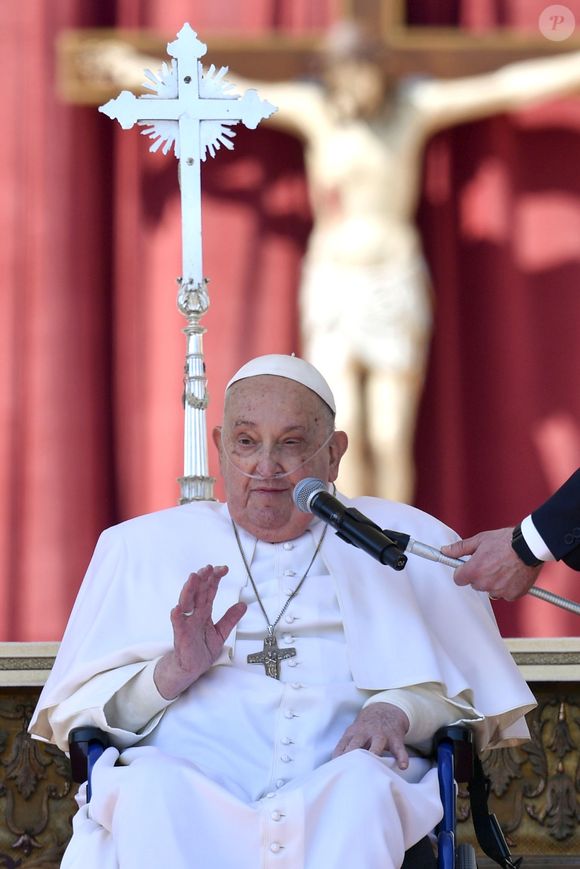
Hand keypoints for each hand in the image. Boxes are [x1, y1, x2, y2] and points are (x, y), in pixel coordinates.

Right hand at [154, 565, 246, 698]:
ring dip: (189, 590)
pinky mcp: (181, 636)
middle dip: (202, 579)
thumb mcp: (221, 632)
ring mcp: (187, 623)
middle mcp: (194, 614)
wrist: (191, 668)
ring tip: (193, 578)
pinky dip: (177, 616)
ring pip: (186, 603)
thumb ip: (230, 618)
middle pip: (197, 592)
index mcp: (204, 611)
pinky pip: (178, 625)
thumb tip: (243, 605)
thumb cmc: (202, 649)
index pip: (209, 590)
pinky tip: (177, 609)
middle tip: (207, 568)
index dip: (215, 579)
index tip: (223, 569)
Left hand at [332, 703, 409, 768]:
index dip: (338, 759)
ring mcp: (381, 735)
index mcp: (352, 733)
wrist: (385, 710)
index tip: (336, 773)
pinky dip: (402, 757)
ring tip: (373, 767)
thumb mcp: (352, 733)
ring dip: (374, 754)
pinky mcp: (395, 738)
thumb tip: (333, 767)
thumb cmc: (365, 729)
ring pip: (376, 745)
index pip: (342, 746)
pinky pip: (399, 748)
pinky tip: (403, 766)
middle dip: (352, 756)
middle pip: (356, 745)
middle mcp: (365, 733)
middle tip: (350, 772)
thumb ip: (344, 748)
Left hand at [441, 529, 542, 599]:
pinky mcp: (512, 595)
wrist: (529, 546)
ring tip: (503, 566)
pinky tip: (512, 574)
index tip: (468, 567)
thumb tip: (445, 551)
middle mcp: (485, 583)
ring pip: (490, 589)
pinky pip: (504, 594)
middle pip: (475, 584)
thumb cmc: (505, 541)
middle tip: (490, 562)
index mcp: (474, 570)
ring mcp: (499, 590)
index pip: (458, 579)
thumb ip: (460, 548)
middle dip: (479, 575)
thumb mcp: (479, 540)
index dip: (463, 572)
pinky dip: (507, 586)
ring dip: (493, 581)